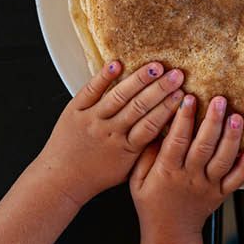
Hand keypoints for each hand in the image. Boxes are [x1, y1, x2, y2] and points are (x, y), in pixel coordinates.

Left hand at [32, 60, 184, 205]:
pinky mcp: (74, 111)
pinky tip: (117, 64)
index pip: (151, 125)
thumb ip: (145, 151)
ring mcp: (91, 120)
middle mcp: (110, 132)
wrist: (60, 180)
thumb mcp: (127, 170)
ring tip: (156, 66)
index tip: (183, 94)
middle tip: (177, 75)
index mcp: (126, 149)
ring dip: (139, 79)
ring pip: (118, 96)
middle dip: (160, 89)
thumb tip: (168, 133)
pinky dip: (104, 77)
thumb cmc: (97, 176)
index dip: (168, 108)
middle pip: (139, 107)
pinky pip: (90, 90)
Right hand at [131, 95, 243, 243]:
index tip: (188, 98)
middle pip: (203, 146)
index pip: (176, 141)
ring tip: (236, 118)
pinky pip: (235, 181)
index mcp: (167, 171)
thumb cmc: (151, 204)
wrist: (169, 234)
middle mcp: (189, 177)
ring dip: (231, 138)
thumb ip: (146, 155)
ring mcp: (207, 186)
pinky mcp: (220, 194)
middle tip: (219, 100)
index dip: (183, 119)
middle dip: (212, 121)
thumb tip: (156, 129)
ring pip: (222, 160)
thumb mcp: (137, 181)